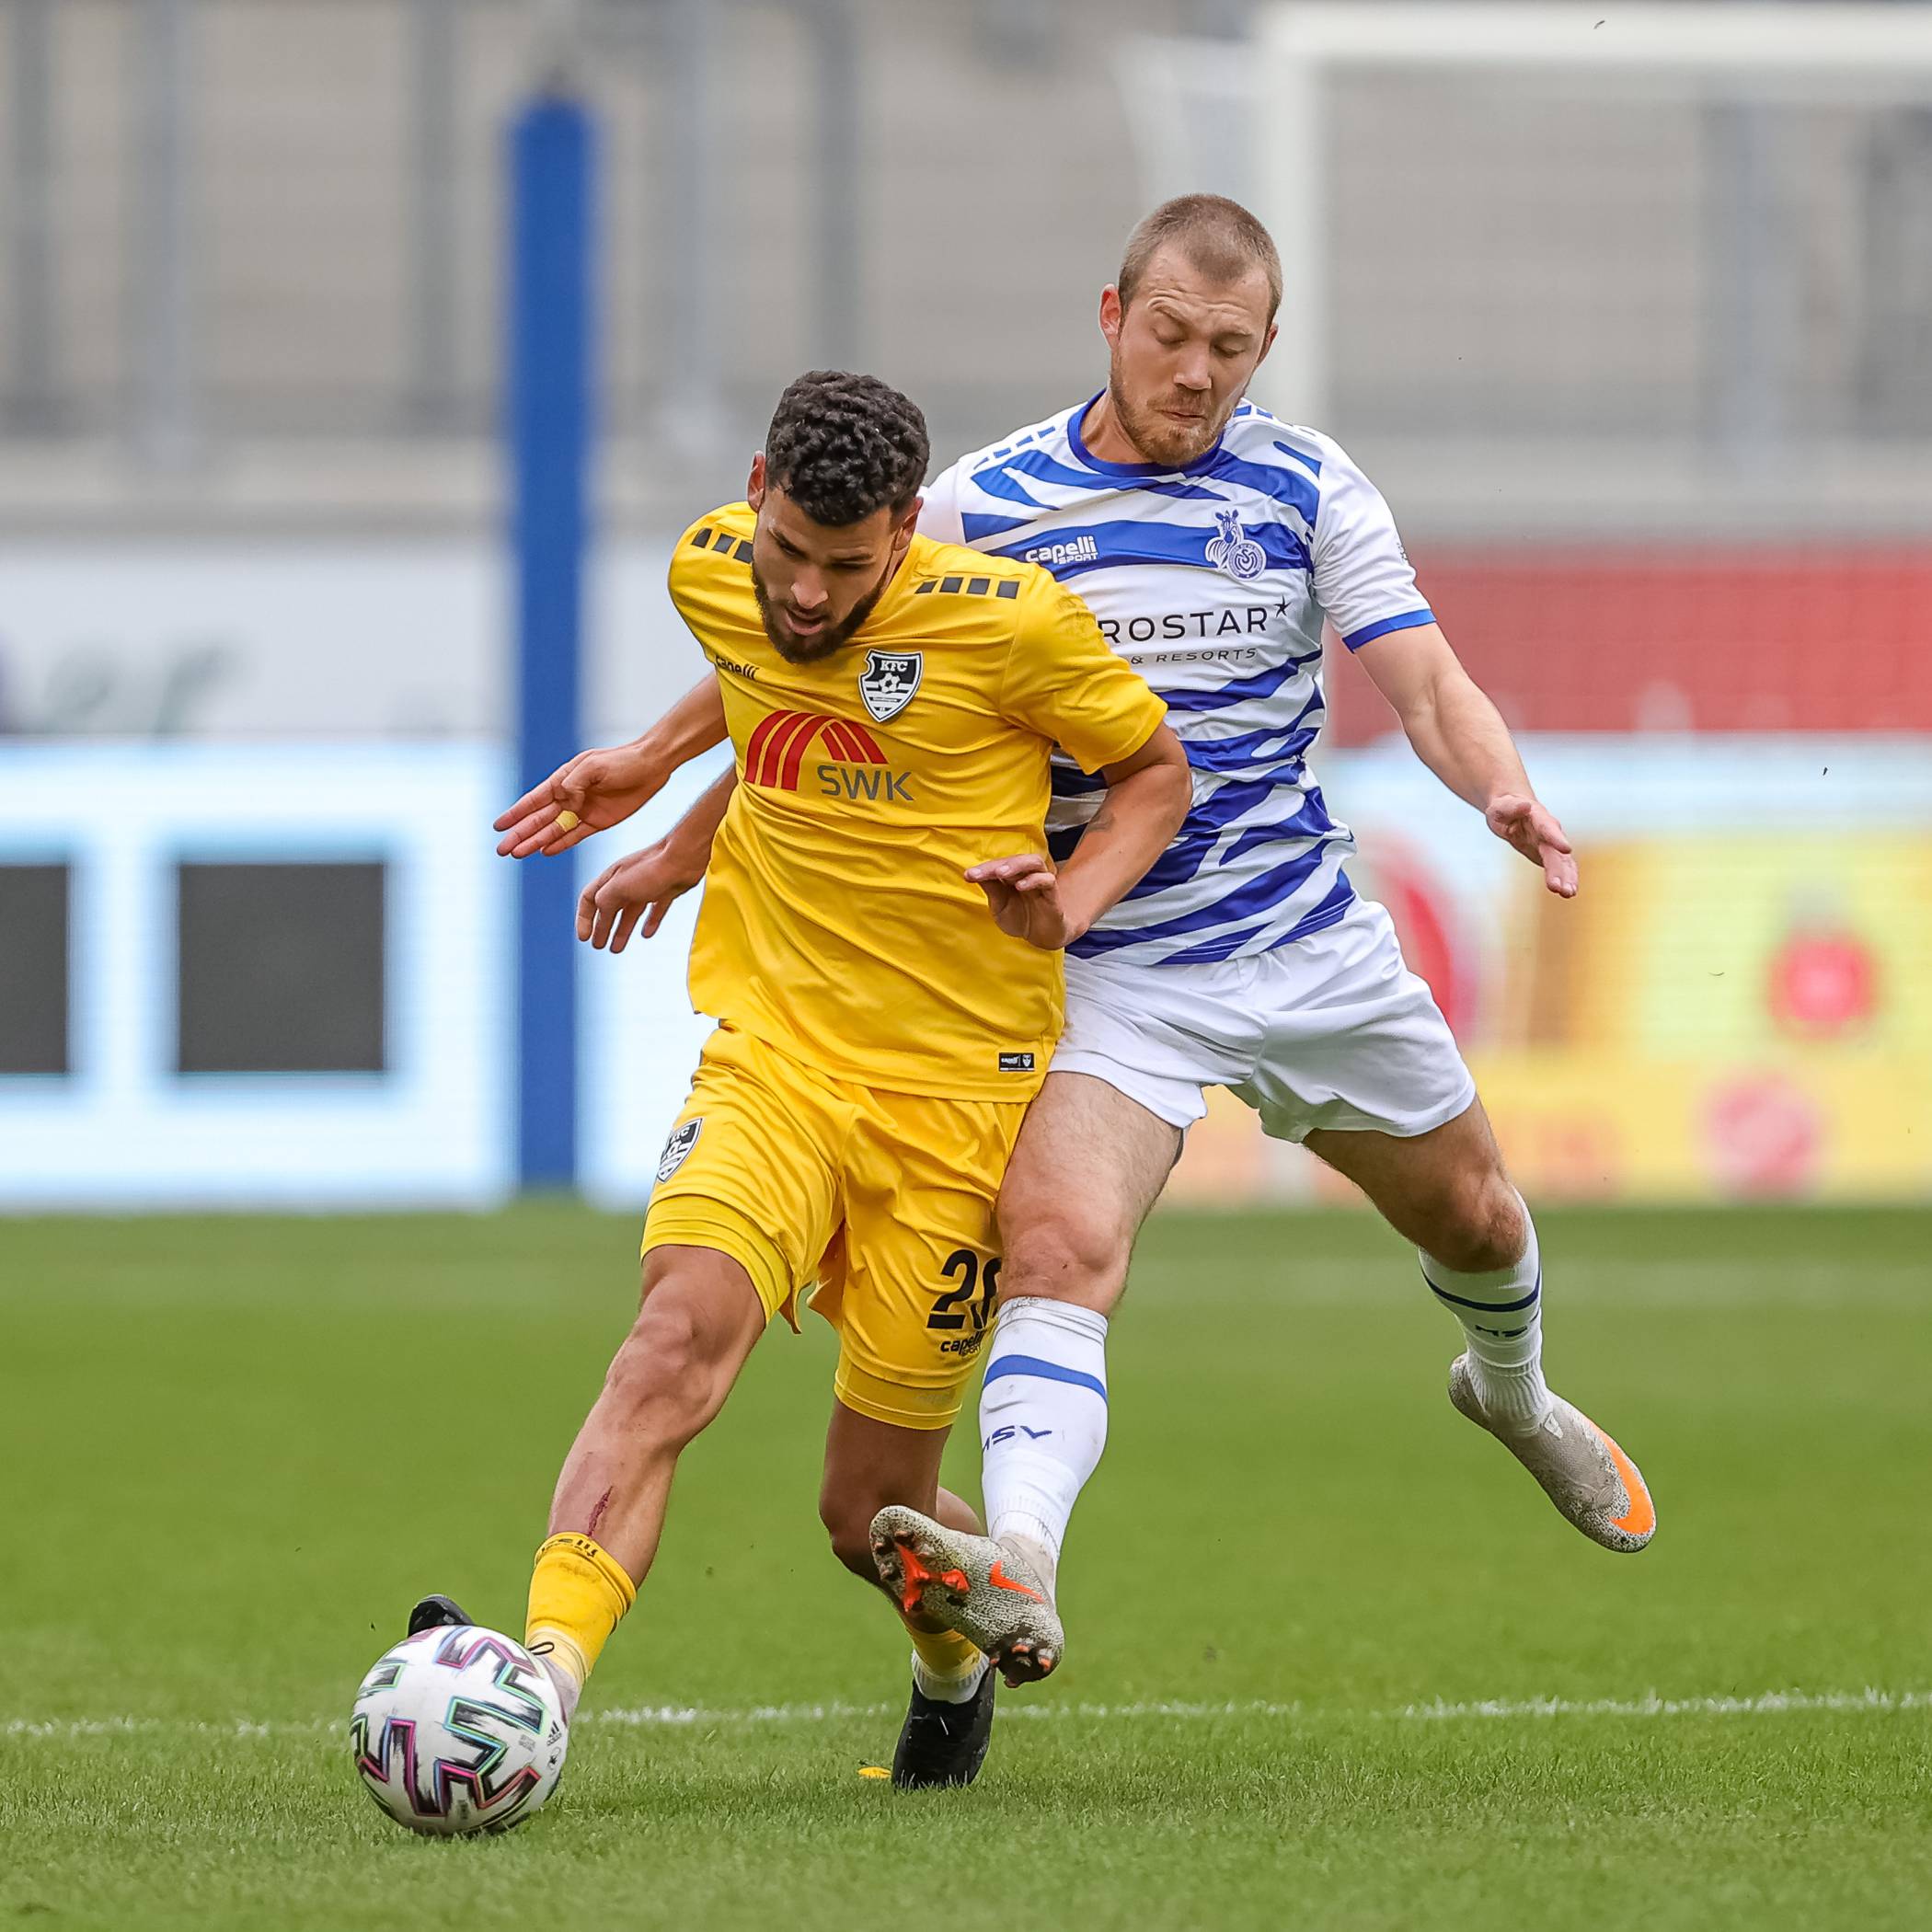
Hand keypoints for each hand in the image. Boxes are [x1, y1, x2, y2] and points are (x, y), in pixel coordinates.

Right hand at [495, 744, 666, 858]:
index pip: (534, 800)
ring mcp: (583, 811)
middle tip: (502, 850)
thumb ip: (575, 784)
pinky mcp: (598, 823)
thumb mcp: (594, 766)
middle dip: (520, 834)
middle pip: (539, 820)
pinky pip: (575, 836)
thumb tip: (563, 802)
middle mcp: (569, 797)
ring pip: (553, 831)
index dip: (515, 814)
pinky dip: (560, 844)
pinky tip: (544, 852)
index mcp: (563, 780)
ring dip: (535, 842)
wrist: (651, 766)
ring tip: (517, 854)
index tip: (498, 826)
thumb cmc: (622, 761)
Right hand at [577, 841, 704, 951]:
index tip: (583, 938)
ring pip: (630, 912)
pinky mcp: (667, 890)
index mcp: (611, 878)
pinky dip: (650, 922)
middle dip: (602, 928)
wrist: (685, 858)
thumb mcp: (618, 888)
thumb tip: (601, 916)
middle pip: (610, 908)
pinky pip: (655, 910)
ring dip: (622, 930)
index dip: (583, 919)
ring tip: (616, 948)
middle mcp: (627, 882)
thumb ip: (604, 902)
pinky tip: (647, 934)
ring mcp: (647, 886)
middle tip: (598, 946)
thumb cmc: (651, 869)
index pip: (589, 899)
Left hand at [965, 853, 1079, 950]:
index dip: (983, 869)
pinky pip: (1047, 879)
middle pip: (1013, 860)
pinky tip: (1020, 886)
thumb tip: (972, 874)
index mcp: (1011, 876)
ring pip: (1033, 862)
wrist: (1042, 936)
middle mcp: (1026, 874)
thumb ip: (991, 890)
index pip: (998, 866)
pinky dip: (1034, 880)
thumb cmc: (1021, 918)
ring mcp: (1041, 881)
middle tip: (979, 873)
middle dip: (995, 865)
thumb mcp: (1000, 907)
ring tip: (1000, 873)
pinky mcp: (1053, 892)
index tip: (968, 875)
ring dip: (1016, 865)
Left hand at [1486, 792, 1577, 897]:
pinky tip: (1569, 893)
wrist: (1512, 811)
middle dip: (1559, 870)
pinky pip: (1561, 867)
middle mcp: (1549, 830)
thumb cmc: (1503, 809)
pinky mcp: (1551, 855)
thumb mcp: (1499, 807)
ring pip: (1562, 861)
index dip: (1556, 838)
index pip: (1547, 827)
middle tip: (1562, 888)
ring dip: (1567, 878)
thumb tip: (1525, 806)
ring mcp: (1552, 843)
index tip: (1566, 849)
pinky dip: (1566, 878)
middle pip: (1555, 851)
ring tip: (1568, 894)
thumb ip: (1510, 807)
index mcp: (1537, 816)